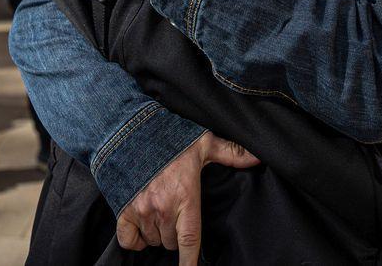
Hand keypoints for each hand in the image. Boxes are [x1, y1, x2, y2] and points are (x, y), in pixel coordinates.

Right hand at [116, 132, 258, 261]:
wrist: (129, 129)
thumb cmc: (167, 137)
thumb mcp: (203, 143)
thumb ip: (230, 153)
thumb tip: (258, 157)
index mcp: (185, 197)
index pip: (190, 239)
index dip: (190, 261)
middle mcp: (163, 208)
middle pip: (172, 242)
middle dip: (175, 232)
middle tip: (175, 212)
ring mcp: (141, 210)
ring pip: (153, 241)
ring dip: (157, 233)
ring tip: (158, 212)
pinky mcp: (123, 209)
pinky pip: (129, 240)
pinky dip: (135, 238)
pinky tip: (141, 226)